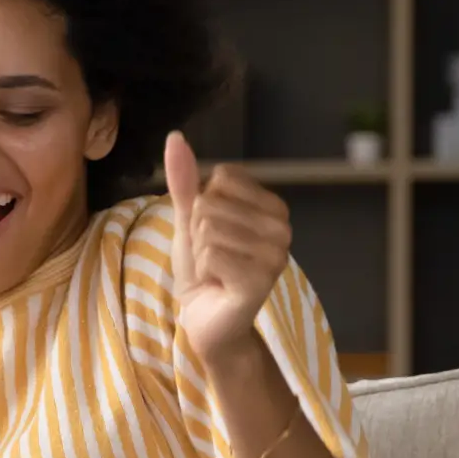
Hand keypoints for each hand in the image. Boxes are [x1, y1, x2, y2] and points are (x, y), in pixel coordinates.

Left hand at [164, 131, 290, 362]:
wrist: (205, 320)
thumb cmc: (203, 269)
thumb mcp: (189, 219)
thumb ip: (184, 180)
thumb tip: (175, 137)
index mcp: (273, 206)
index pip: (220, 178)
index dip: (201, 206)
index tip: (212, 235)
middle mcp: (283, 226)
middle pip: (211, 202)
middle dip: (198, 233)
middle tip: (212, 258)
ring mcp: (276, 254)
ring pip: (209, 228)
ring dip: (200, 254)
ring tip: (216, 272)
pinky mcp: (261, 279)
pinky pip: (211, 253)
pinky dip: (203, 270)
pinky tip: (218, 284)